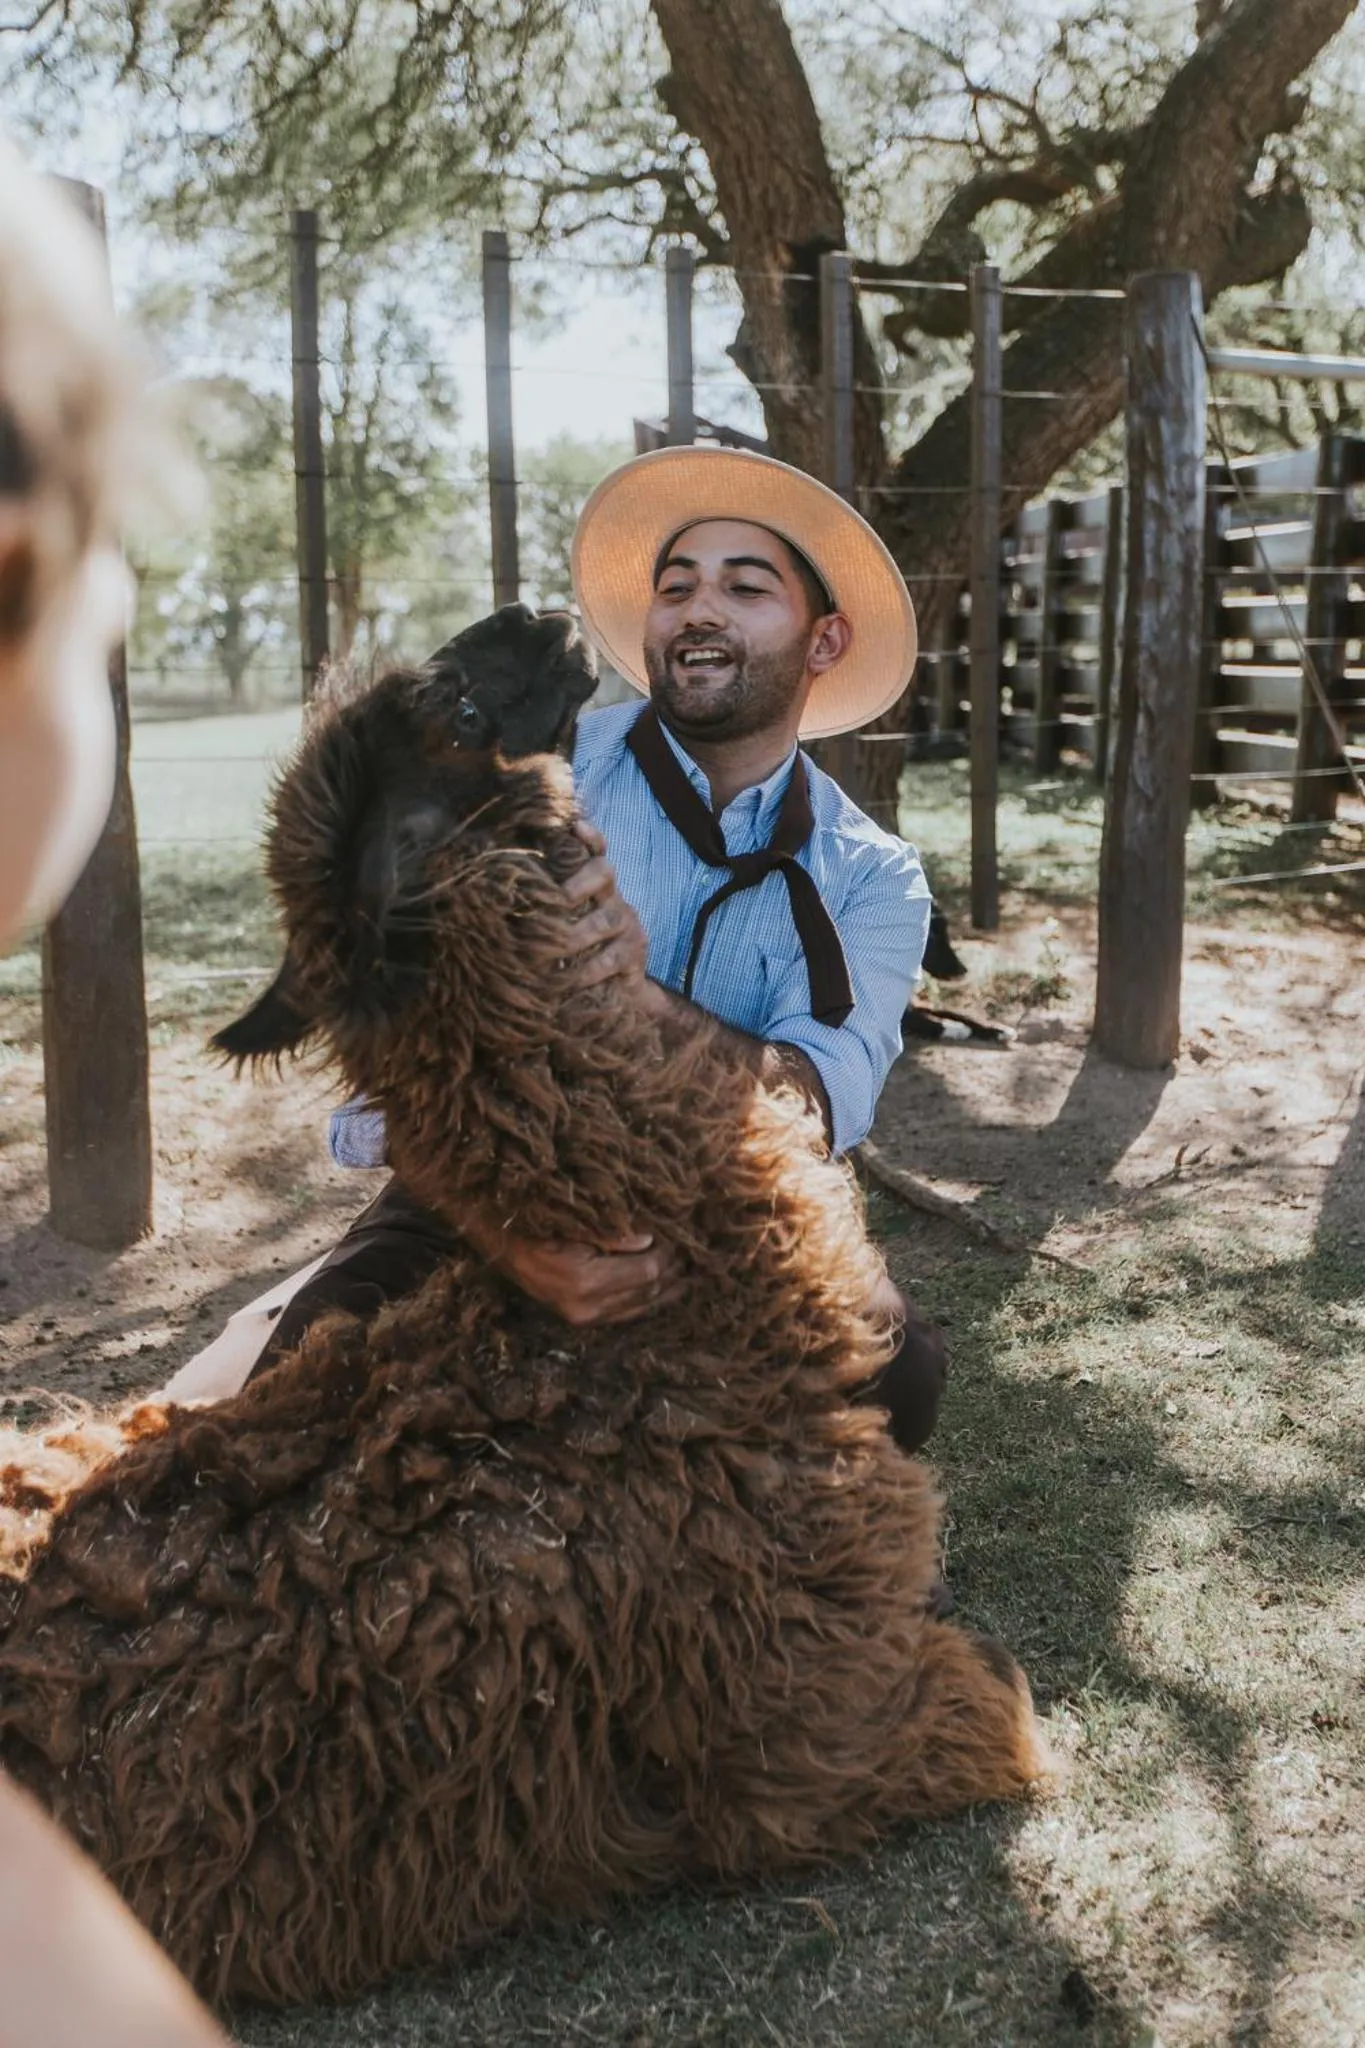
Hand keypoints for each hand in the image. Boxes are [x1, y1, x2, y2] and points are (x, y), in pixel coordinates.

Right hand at [477, 1226, 684, 1326]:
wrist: (499, 1243)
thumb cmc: (535, 1221)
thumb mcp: (573, 1219)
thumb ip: (612, 1232)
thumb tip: (648, 1239)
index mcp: (584, 1280)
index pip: (647, 1272)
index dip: (669, 1255)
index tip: (680, 1235)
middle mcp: (586, 1307)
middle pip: (647, 1292)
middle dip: (673, 1272)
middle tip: (692, 1252)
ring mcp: (583, 1318)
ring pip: (640, 1307)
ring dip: (666, 1290)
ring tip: (688, 1273)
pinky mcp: (581, 1320)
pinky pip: (626, 1314)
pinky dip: (648, 1301)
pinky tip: (664, 1289)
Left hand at [558, 821, 650, 995]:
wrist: (618, 987)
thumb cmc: (580, 951)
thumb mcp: (566, 924)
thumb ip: (547, 907)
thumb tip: (501, 896)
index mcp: (596, 886)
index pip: (596, 851)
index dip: (589, 838)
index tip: (576, 827)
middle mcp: (614, 898)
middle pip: (604, 872)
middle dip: (578, 882)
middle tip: (556, 900)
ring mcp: (628, 924)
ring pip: (607, 919)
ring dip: (575, 935)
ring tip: (547, 951)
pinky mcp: (635, 953)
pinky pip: (612, 958)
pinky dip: (587, 970)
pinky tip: (567, 981)